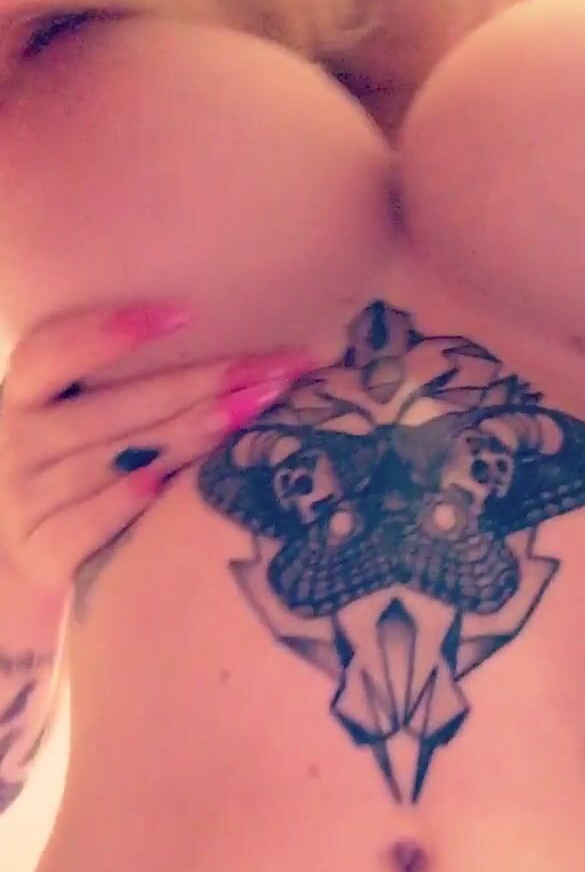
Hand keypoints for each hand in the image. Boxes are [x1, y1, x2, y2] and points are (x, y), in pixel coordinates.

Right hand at [0, 302, 308, 590]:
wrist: (30, 557)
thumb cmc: (74, 471)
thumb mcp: (76, 418)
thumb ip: (120, 386)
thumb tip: (222, 347)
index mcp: (24, 394)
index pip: (54, 350)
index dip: (111, 332)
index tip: (184, 314)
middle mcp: (18, 442)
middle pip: (116, 407)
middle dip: (203, 385)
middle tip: (272, 372)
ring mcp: (26, 500)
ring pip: (115, 460)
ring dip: (190, 437)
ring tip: (251, 415)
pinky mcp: (42, 552)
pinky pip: (86, 522)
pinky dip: (124, 502)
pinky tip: (163, 486)